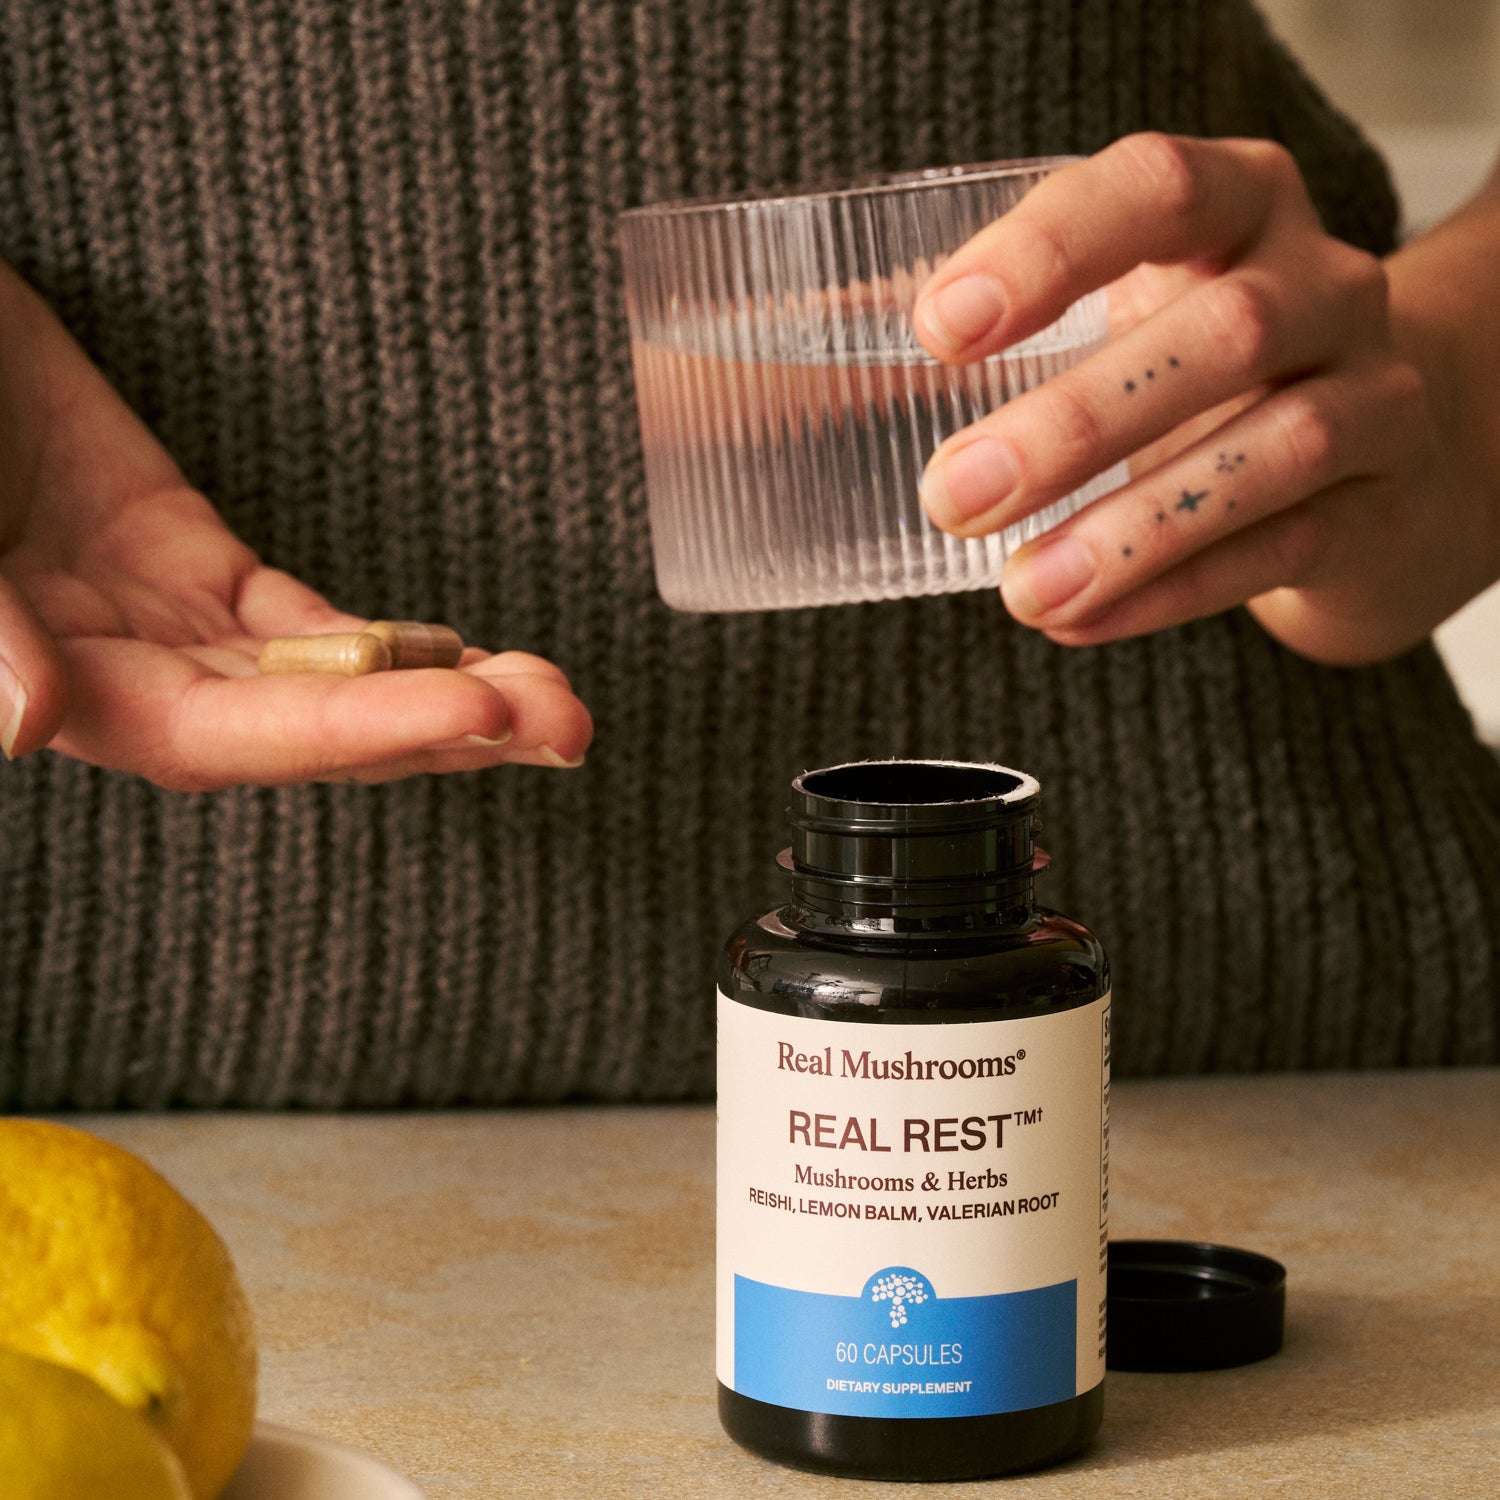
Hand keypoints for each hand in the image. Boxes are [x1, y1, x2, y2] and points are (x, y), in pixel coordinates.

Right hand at [0, 265, 591, 786]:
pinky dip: (388, 640)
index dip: (359, 735)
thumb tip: (20, 726)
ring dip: (442, 693)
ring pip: (325, 680)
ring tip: (557, 694)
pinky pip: (305, 620)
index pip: (236, 738)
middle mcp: (127, 670)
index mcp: (69, 683)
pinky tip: (469, 652)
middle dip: (442, 735)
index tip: (480, 714)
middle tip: (569, 726)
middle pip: (309, 731)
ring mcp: (164, 616)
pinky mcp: (185, 553)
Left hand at [912, 132, 1499, 664]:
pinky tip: (1079, 622)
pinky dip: (1174, 593)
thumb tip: (790, 354)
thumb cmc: (1195, 367)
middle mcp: (1320, 284)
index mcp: (1235, 204)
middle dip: (1075, 422)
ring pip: (1277, 449)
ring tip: (1020, 591)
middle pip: (1222, 335)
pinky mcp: (1378, 506)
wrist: (1375, 449)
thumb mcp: (1114, 311)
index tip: (939, 330)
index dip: (1049, 252)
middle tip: (950, 497)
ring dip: (1132, 528)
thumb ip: (984, 327)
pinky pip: (1284, 550)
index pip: (1153, 190)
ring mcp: (1371, 393)